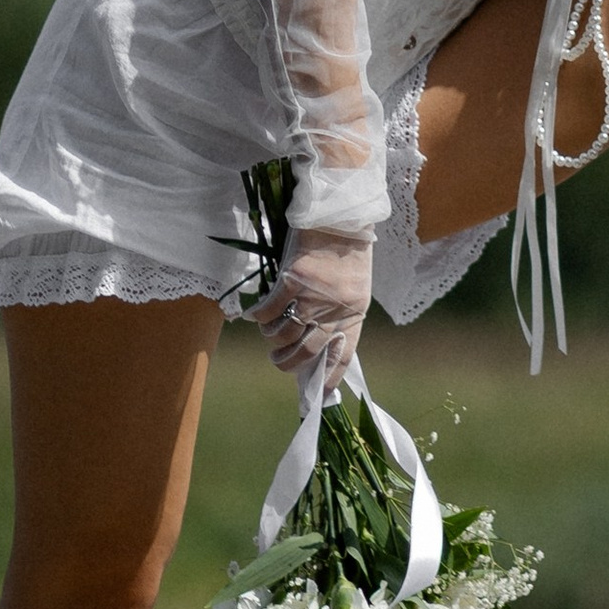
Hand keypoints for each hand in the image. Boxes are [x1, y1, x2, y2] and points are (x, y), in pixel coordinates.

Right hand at [253, 225, 373, 389]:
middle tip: (278, 362)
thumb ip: (340, 312)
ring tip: (268, 334)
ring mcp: (313, 295)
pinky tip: (253, 316)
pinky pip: (271, 309)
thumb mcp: (354, 285)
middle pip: (309, 352)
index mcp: (355, 312)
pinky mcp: (293, 279)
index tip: (317, 394)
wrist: (341, 213)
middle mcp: (336, 309)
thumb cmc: (348, 248)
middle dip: (289, 364)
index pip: (343, 356)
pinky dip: (260, 317)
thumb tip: (319, 340)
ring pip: (286, 334)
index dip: (329, 378)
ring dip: (272, 339)